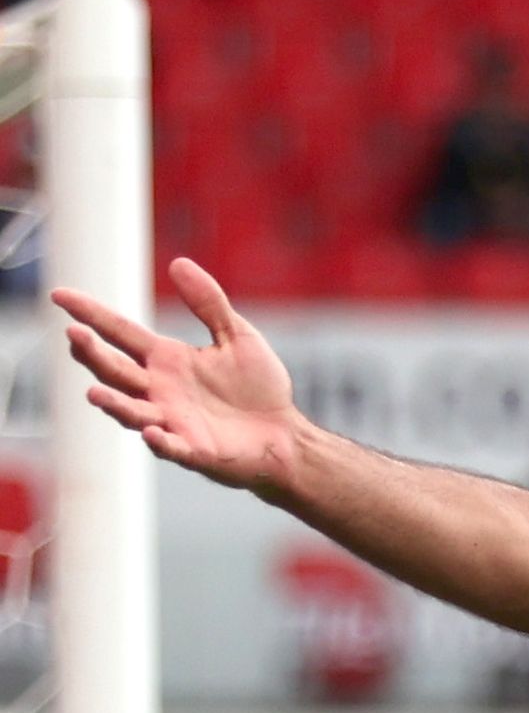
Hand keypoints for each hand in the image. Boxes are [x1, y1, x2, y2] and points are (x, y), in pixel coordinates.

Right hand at [54, 257, 304, 491]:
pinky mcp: (194, 450)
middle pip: (114, 370)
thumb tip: (178, 262)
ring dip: (113, 403)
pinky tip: (153, 432)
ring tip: (94, 392)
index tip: (59, 295)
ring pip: (131, 411)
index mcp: (166, 359)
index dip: (90, 314)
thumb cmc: (259, 388)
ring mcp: (172, 421)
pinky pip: (171, 447)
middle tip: (74, 334)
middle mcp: (159, 390)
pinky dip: (160, 441)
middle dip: (92, 354)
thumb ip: (209, 303)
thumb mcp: (237, 336)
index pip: (119, 332)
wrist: (284, 434)